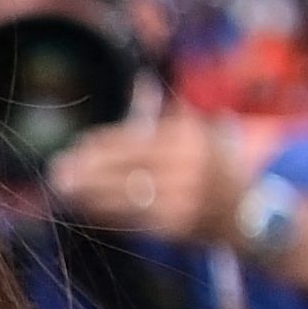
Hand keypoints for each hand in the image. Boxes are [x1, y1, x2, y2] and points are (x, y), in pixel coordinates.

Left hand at [47, 113, 247, 248]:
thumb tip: (141, 83)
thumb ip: (169, 115)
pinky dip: (104, 212)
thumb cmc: (218, 169)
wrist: (251, 215)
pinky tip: (85, 207)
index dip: (102, 144)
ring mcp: (181, 197)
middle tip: (56, 169)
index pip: (136, 139)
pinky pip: (130, 218)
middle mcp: (186, 166)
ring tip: (63, 189)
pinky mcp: (174, 226)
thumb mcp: (204, 134)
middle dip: (86, 169)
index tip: (78, 145)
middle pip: (124, 167)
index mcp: (191, 139)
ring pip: (123, 193)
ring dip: (87, 192)